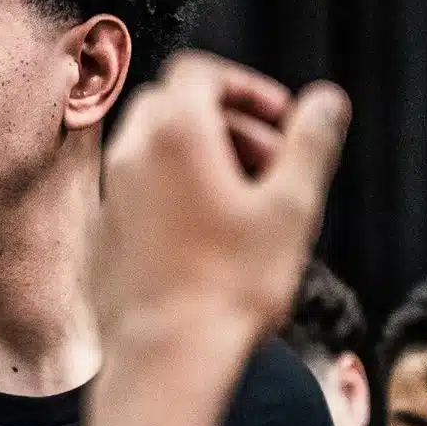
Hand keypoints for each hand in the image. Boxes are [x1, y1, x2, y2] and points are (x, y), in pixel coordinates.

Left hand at [92, 50, 350, 342]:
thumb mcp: (292, 206)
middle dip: (227, 122)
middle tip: (269, 164)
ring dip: (201, 156)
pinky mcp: (101, 230)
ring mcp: (109, 191)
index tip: (281, 121)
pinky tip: (207, 236)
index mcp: (174, 131)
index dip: (245, 86)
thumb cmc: (231, 283)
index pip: (199, 71)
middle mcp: (129, 152)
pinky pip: (137, 189)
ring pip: (154, 148)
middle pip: (175, 106)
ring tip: (244, 203)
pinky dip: (172, 190)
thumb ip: (310, 142)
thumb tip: (326, 100)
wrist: (166, 354)